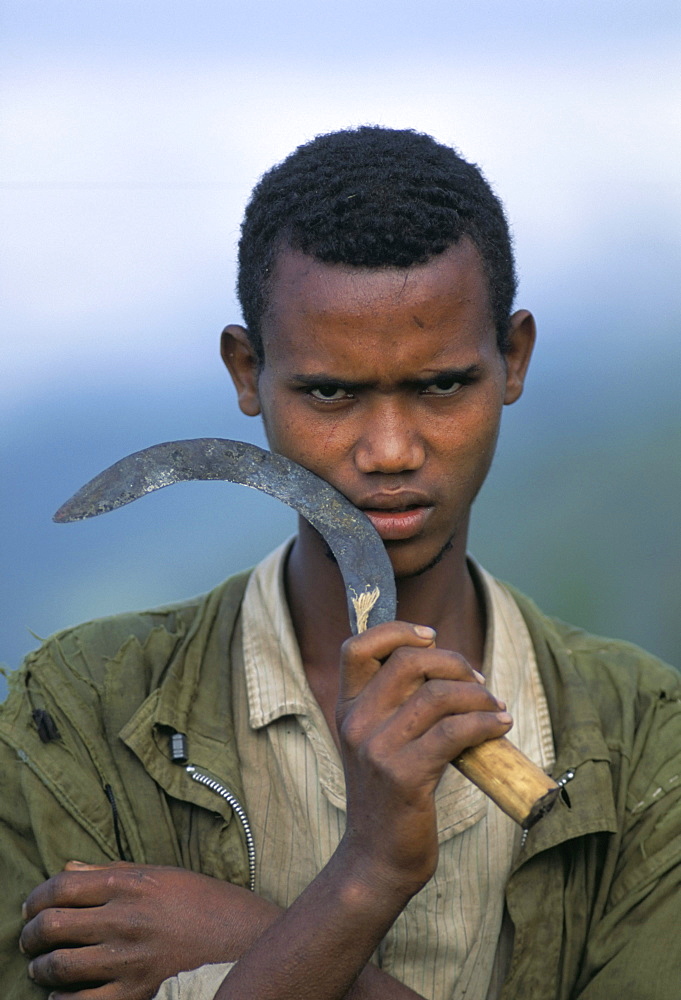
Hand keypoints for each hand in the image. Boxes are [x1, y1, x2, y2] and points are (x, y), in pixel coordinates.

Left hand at [20, 861, 280, 998]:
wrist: (248, 939)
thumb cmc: (209, 903)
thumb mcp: (163, 875)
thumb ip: (112, 871)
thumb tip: (69, 869)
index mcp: (132, 883)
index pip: (63, 887)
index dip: (36, 898)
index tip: (29, 907)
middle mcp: (125, 918)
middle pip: (54, 925)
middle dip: (32, 935)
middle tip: (29, 940)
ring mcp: (130, 958)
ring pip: (61, 966)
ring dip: (41, 969)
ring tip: (42, 969)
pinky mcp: (138, 992)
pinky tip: (62, 997)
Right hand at [336, 621, 511, 897]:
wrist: (378, 858)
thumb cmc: (390, 796)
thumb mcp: (377, 742)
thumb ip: (396, 704)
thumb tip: (447, 665)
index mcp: (346, 709)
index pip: (355, 648)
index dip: (396, 631)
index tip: (431, 637)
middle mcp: (355, 723)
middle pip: (408, 662)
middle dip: (454, 662)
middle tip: (477, 680)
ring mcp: (376, 749)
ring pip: (437, 695)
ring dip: (478, 695)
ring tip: (495, 706)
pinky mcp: (404, 775)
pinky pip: (455, 732)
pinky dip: (486, 722)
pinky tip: (501, 725)